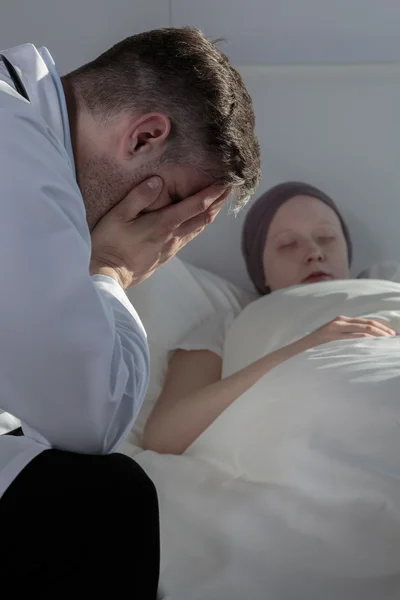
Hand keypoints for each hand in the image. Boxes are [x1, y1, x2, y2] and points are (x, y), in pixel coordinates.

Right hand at [90, 177, 228, 288]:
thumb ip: (138, 197)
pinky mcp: (166, 255)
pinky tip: (199, 221)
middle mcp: (172, 236)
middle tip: (231, 188)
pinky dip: (199, 225)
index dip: (213, 193)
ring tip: (220, 202)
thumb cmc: (109, 244)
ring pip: (198, 229)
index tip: (227, 181)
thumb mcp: (118, 215)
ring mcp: (171, 248)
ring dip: (211, 214)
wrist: (108, 276)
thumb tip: (157, 181)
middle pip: (204, 218)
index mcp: (163, 224)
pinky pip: (189, 237)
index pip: (196, 206)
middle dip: (219, 202)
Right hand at [300, 315, 395, 350]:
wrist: (300, 348)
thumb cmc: (318, 346)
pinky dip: (365, 339)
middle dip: (383, 330)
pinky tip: (373, 343)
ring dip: (377, 334)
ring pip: (362, 328)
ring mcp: (335, 327)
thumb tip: (366, 340)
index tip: (391, 334)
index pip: (366, 322)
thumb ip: (347, 336)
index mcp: (341, 320)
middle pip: (367, 323)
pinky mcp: (332, 335)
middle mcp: (340, 321)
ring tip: (387, 340)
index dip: (381, 327)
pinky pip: (352, 336)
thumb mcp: (334, 338)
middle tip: (393, 337)